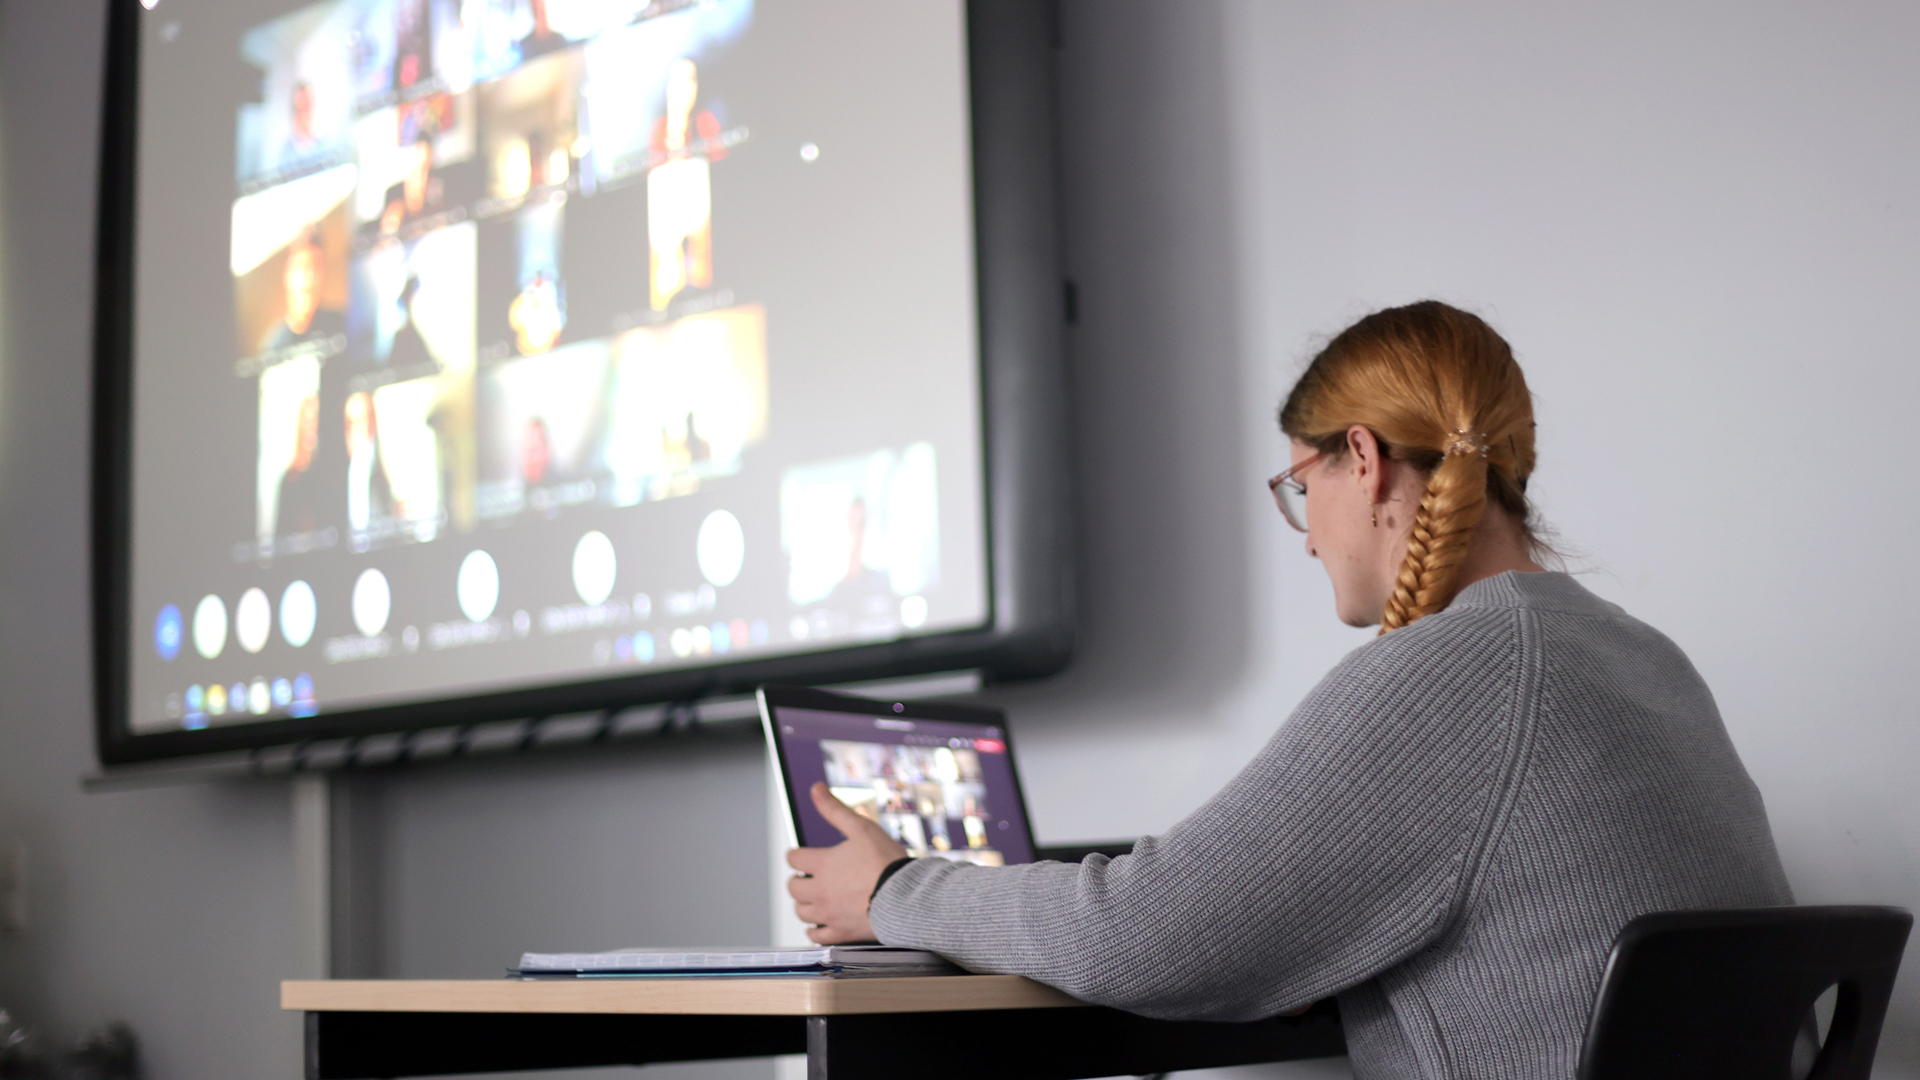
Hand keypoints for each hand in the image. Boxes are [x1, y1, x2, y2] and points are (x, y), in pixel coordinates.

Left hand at [786, 783, 908, 943]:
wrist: (906, 897)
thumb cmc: (886, 862)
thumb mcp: (861, 827)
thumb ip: (835, 810)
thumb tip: (816, 789)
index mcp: (822, 864)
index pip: (793, 857)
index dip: (797, 854)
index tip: (803, 855)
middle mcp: (819, 890)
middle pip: (793, 887)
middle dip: (799, 880)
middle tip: (809, 877)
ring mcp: (828, 913)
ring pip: (801, 912)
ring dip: (805, 904)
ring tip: (817, 898)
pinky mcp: (839, 932)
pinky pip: (816, 935)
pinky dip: (815, 929)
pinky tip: (822, 923)